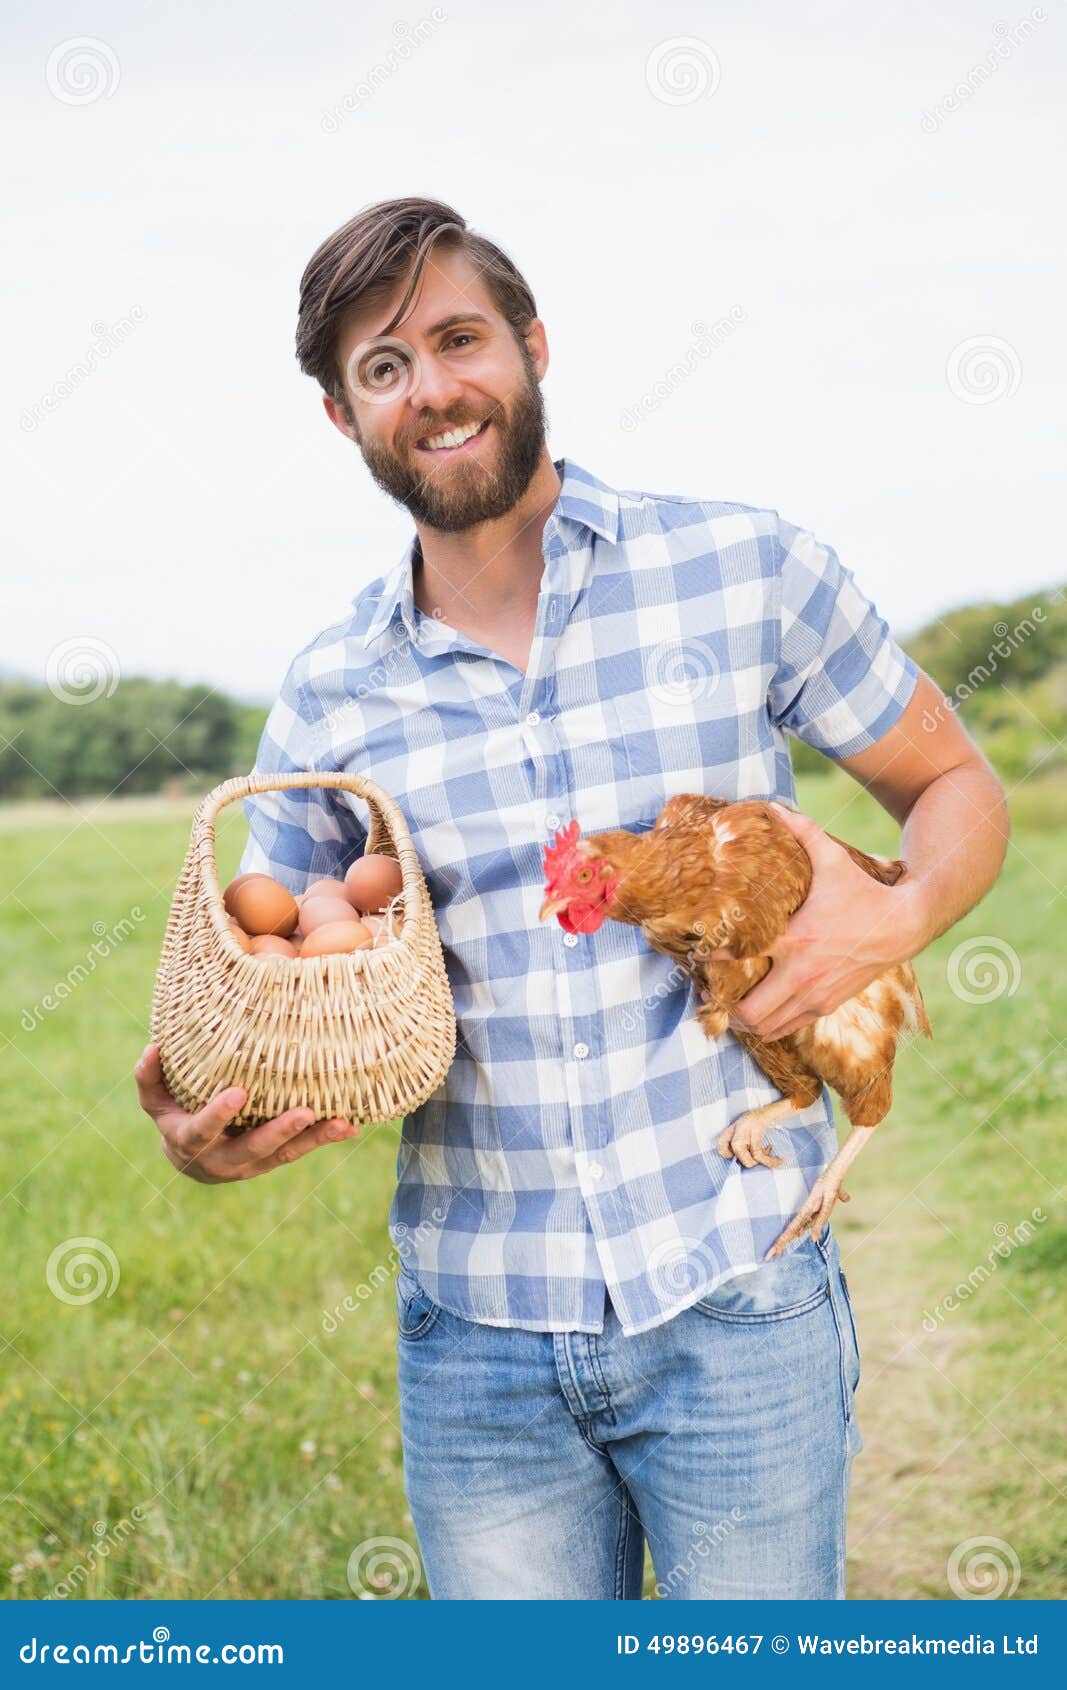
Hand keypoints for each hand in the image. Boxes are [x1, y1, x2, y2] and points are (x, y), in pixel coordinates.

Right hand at [135, 1043, 359, 1182]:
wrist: (193, 1161)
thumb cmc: (175, 1116)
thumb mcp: (156, 1101)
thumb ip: (150, 1077)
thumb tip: (154, 1047)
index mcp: (191, 1143)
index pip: (202, 1130)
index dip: (217, 1115)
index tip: (237, 1092)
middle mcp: (223, 1160)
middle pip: (253, 1150)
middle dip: (278, 1133)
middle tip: (304, 1113)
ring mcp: (253, 1164)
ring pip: (284, 1155)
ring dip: (313, 1139)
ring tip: (340, 1123)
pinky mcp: (275, 1160)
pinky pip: (301, 1151)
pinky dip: (324, 1139)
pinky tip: (350, 1126)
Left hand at [729, 803, 921, 1042]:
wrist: (906, 924)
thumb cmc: (863, 891)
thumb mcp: (832, 858)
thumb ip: (801, 830)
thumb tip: (772, 806)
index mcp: (795, 937)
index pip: (738, 956)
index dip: (711, 958)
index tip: (698, 952)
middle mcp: (802, 973)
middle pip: (747, 1012)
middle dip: (724, 1004)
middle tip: (712, 988)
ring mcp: (815, 995)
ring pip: (764, 1028)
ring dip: (743, 1020)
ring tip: (731, 1000)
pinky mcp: (827, 1006)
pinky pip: (786, 1029)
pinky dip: (768, 1024)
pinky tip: (760, 1007)